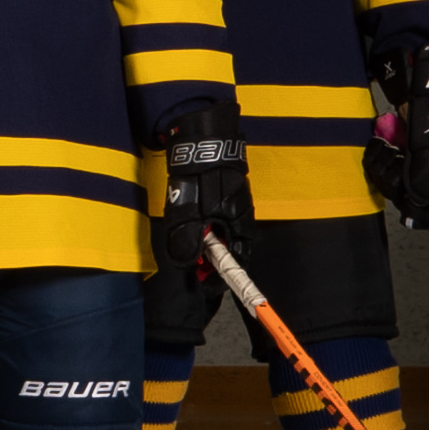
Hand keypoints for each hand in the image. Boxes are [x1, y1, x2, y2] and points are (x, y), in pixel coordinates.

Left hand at [154, 95, 249, 282]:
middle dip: (212, 261)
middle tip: (193, 265)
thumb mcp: (190, 212)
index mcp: (240, 227)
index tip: (207, 287)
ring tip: (189, 244)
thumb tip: (187, 263)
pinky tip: (192, 222)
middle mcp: (242, 220)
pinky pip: (218, 221)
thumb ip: (188, 239)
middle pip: (229, 251)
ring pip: (222, 236)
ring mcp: (236, 208)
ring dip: (207, 243)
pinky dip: (206, 227)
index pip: (237, 262)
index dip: (221, 277)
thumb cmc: (202, 177)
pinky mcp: (227, 198)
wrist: (205, 142)